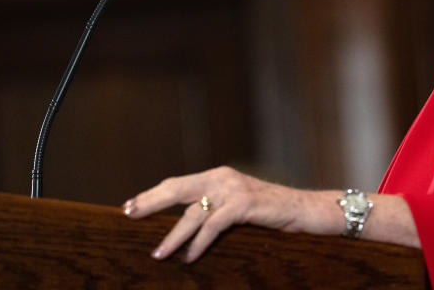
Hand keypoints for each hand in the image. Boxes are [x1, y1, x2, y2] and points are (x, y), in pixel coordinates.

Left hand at [122, 166, 307, 262]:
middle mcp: (223, 177)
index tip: (130, 206)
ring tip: (158, 254)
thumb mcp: (237, 205)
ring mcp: (233, 189)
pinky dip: (199, 242)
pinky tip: (190, 257)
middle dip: (151, 202)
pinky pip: (214, 225)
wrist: (305, 209)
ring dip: (174, 236)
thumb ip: (215, 207)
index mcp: (218, 175)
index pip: (178, 183)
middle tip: (129, 214)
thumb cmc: (270, 212)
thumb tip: (185, 224)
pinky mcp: (244, 204)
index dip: (153, 194)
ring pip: (193, 212)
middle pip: (178, 189)